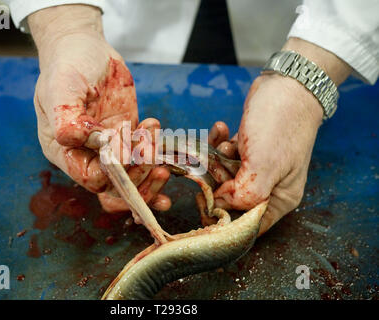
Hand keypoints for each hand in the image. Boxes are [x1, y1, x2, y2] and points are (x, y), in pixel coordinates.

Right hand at [28, 5, 170, 211]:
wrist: (84, 49)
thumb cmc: (67, 66)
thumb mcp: (60, 88)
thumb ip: (66, 119)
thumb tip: (77, 142)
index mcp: (64, 151)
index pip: (91, 178)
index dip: (114, 172)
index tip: (128, 149)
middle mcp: (86, 155)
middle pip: (115, 186)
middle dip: (138, 176)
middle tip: (154, 157)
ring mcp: (109, 147)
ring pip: (132, 177)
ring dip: (150, 169)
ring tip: (157, 143)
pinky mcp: (128, 137)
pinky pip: (143, 158)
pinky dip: (155, 157)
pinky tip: (159, 142)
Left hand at [210, 38, 350, 234]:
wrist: (286, 85)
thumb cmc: (281, 126)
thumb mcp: (264, 167)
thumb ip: (244, 195)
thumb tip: (219, 205)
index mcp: (279, 198)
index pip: (248, 223)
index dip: (224, 218)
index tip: (205, 202)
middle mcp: (268, 187)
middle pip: (231, 199)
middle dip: (217, 182)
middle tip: (210, 166)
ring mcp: (256, 167)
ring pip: (223, 175)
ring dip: (216, 160)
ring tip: (224, 144)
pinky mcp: (246, 150)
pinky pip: (224, 156)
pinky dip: (218, 145)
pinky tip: (221, 129)